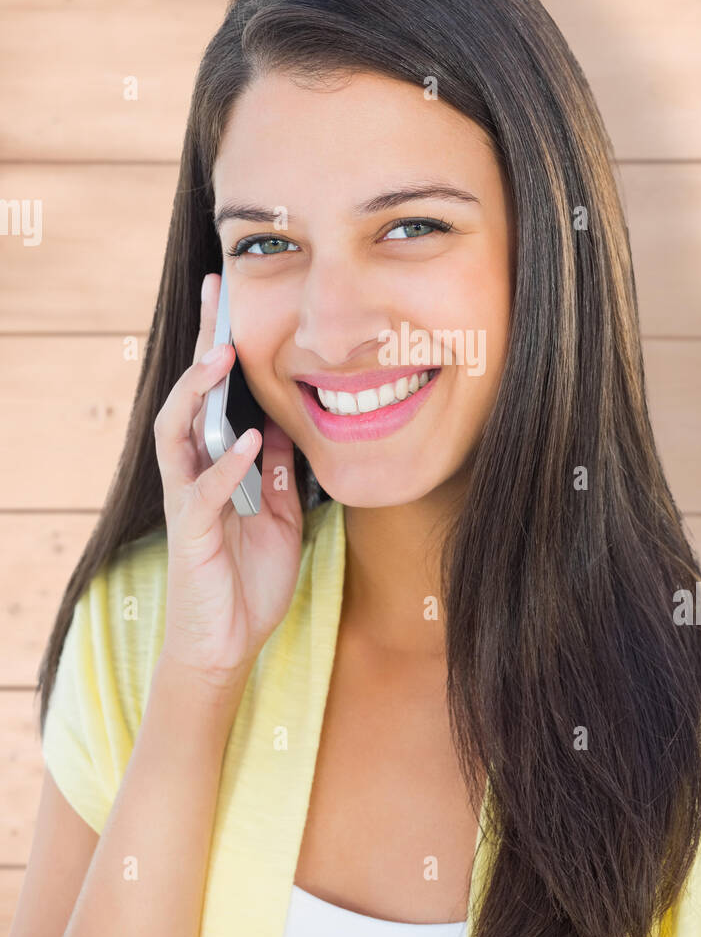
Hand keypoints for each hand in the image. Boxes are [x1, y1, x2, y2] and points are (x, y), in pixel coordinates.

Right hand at [153, 271, 304, 688]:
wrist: (228, 643)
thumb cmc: (248, 578)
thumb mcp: (279, 512)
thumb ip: (279, 469)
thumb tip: (287, 425)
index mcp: (213, 461)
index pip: (214, 392)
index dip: (220, 344)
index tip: (231, 297)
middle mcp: (191, 471)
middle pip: (189, 393)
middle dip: (202, 342)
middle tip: (215, 294)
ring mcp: (186, 499)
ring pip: (177, 430)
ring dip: (200, 391)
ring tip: (222, 355)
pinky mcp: (189, 533)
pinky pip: (202, 491)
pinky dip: (227, 464)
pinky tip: (250, 440)